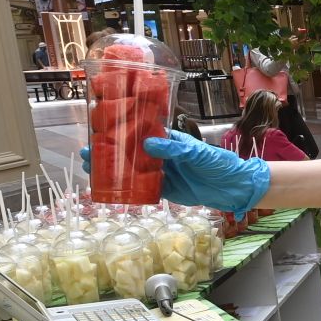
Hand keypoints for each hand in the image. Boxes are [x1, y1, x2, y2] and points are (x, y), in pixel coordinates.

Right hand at [78, 131, 271, 216]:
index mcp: (169, 140)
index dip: (120, 131)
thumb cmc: (220, 163)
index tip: (99, 130)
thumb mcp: (199, 153)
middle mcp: (162, 154)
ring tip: (90, 170)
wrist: (234, 188)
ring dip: (113, 171)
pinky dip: (127, 189)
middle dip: (108, 152)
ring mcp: (162, 172)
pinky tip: (110, 190)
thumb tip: (149, 143)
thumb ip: (175, 149)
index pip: (140, 131)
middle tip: (85, 153)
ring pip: (132, 170)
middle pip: (130, 152)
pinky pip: (142, 189)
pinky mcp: (165, 190)